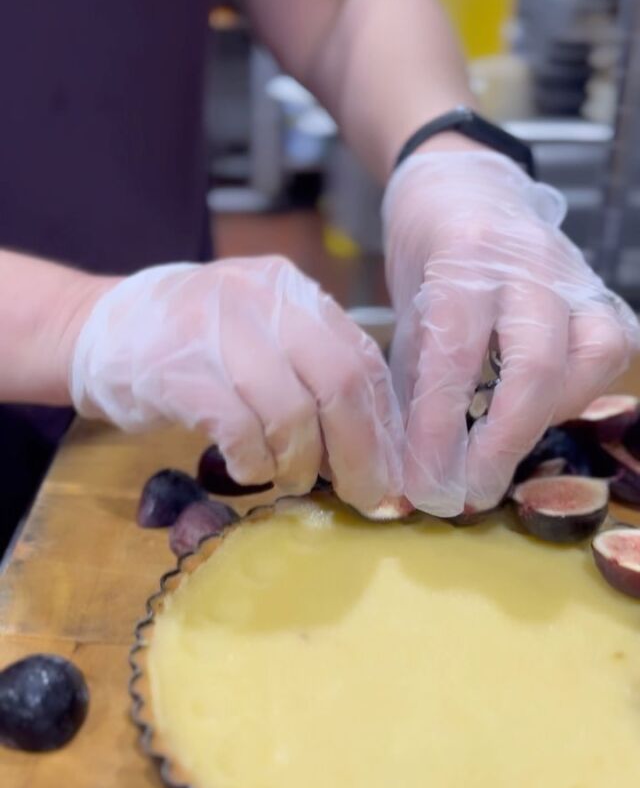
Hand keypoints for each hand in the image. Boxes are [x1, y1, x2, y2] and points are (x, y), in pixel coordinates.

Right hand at [70, 256, 402, 514]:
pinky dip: (254, 462)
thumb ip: (313, 373)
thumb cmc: (194, 346)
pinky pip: (239, 429)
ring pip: (292, 412)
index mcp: (293, 290)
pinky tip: (248, 470)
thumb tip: (375, 452)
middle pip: (339, 383)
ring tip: (289, 481)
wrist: (97, 328)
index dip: (385, 426)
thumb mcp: (260, 335)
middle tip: (362, 497)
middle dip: (359, 453)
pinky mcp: (178, 369)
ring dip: (300, 464)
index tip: (393, 476)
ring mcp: (217, 329)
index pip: (362, 358)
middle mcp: (262, 299)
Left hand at [383, 151, 639, 516]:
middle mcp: (526, 263)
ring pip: (592, 356)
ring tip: (505, 444)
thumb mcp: (404, 313)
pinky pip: (611, 350)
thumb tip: (413, 472)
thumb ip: (415, 387)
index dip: (441, 431)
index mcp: (460, 259)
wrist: (464, 186)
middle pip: (537, 364)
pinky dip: (580, 391)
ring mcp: (574, 274)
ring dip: (550, 416)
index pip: (456, 356)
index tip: (425, 484)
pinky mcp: (601, 291)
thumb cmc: (426, 255)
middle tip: (470, 492)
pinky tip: (542, 410)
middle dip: (504, 441)